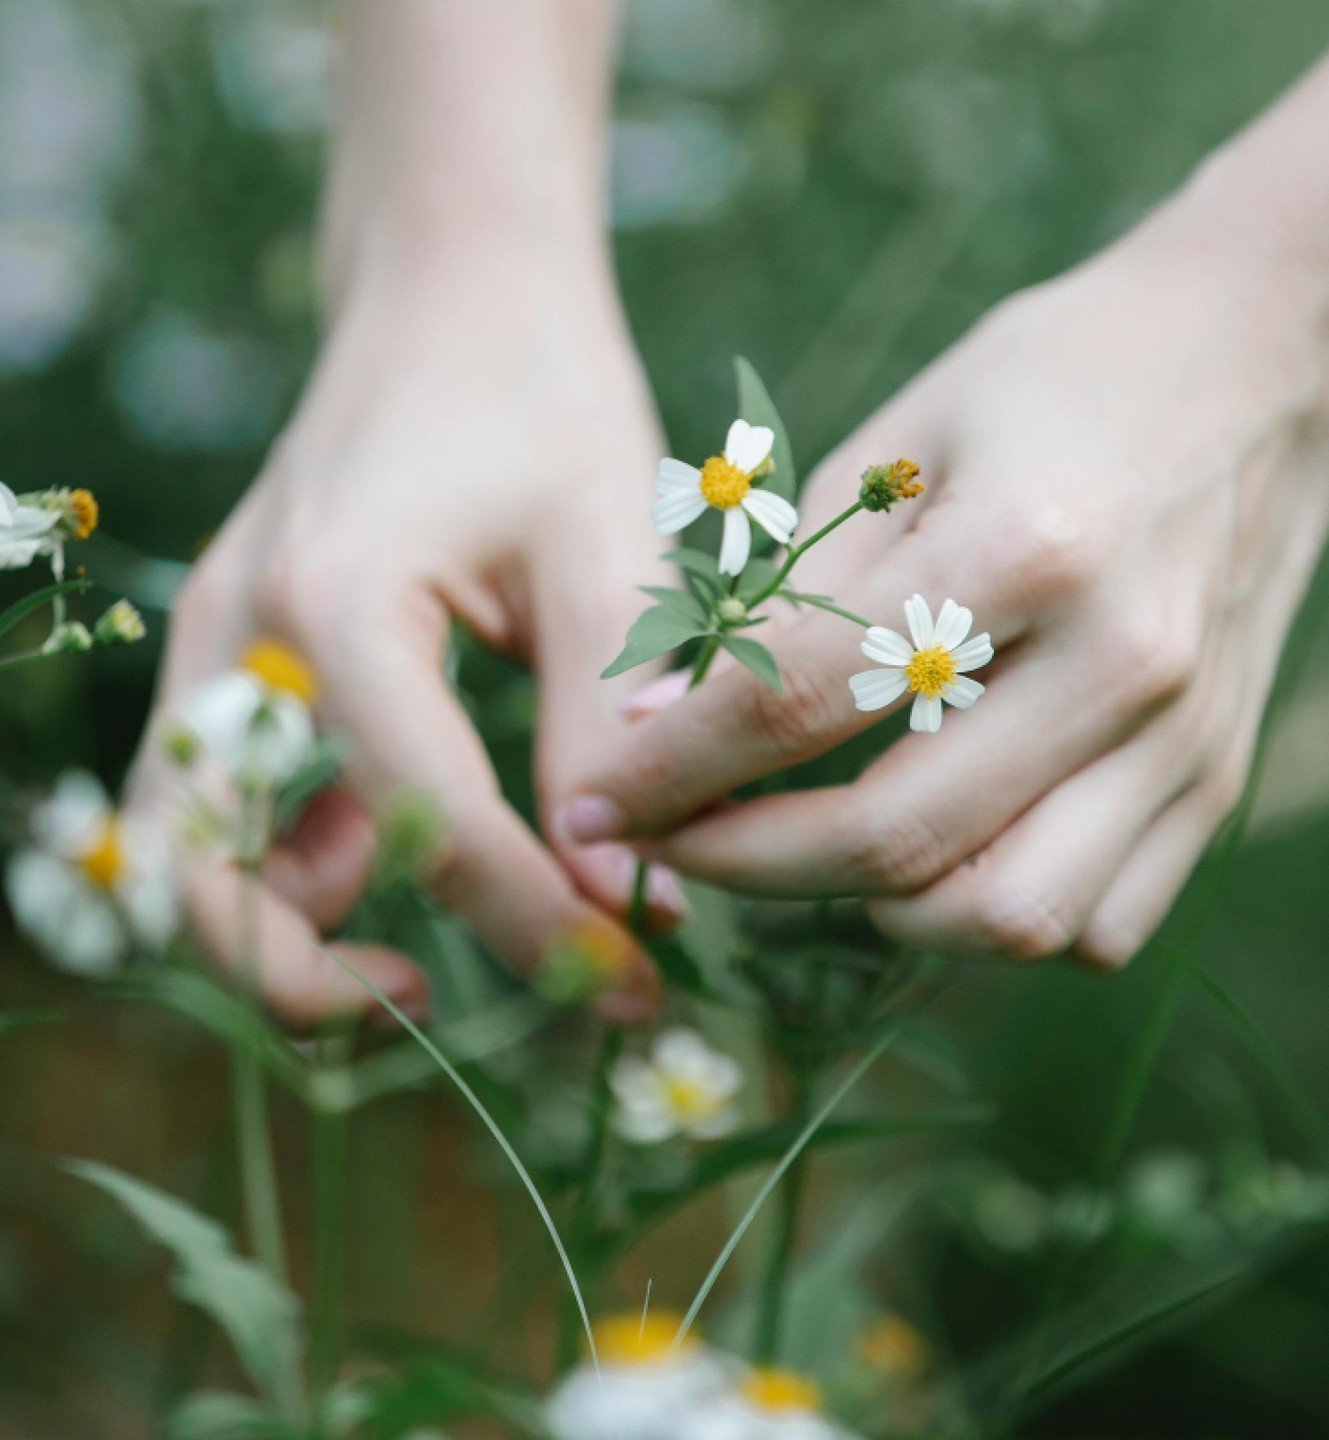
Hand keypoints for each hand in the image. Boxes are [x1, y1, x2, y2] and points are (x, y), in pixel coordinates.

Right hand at [130, 255, 677, 1023]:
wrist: (455, 291)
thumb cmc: (541, 396)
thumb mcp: (606, 552)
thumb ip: (610, 727)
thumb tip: (628, 899)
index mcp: (332, 604)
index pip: (431, 825)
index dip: (539, 928)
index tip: (633, 986)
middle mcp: (239, 638)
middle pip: (208, 881)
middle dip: (314, 982)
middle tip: (449, 1005)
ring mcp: (221, 648)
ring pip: (197, 857)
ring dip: (292, 935)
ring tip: (428, 956)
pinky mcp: (245, 658)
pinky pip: (237, 802)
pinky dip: (306, 864)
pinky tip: (418, 857)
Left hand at [558, 220, 1328, 968]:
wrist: (1266, 369)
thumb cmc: (1054, 383)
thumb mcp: (897, 443)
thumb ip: (779, 594)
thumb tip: (646, 724)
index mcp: (1026, 542)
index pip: (800, 699)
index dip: (673, 769)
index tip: (595, 804)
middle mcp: (1118, 660)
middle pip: (896, 839)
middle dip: (744, 866)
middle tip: (675, 846)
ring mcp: (1184, 738)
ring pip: (1005, 918)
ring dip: (873, 914)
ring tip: (808, 855)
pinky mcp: (1219, 784)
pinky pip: (1093, 927)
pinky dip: (987, 920)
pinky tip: (938, 857)